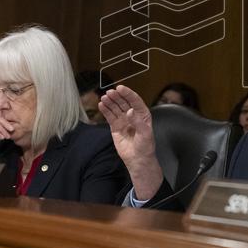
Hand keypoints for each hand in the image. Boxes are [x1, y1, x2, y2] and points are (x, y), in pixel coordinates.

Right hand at [99, 85, 163, 200]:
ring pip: (115, 108)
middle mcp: (132, 115)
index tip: (121, 88)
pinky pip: (109, 116)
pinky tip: (101, 104)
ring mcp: (123, 120)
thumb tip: (130, 111)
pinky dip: (105, 110)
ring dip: (110, 102)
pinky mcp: (115, 127)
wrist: (138, 159)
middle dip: (117, 96)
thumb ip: (137, 121)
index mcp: (143, 114)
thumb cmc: (145, 146)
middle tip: (110, 92)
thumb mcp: (145, 133)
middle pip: (124, 102)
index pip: (135, 101)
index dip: (128, 93)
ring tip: (104, 97)